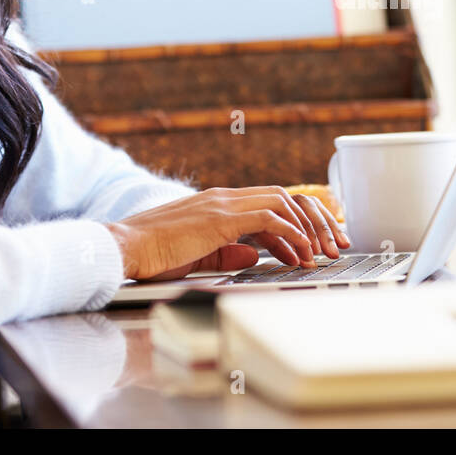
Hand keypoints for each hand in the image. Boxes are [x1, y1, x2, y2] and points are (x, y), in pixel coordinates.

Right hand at [103, 186, 350, 280]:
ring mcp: (222, 204)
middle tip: (332, 246)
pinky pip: (268, 218)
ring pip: (282, 202)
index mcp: (219, 204)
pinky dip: (291, 233)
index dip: (297, 224)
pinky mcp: (220, 217)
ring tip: (320, 253)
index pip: (270, 204)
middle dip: (314, 221)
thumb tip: (256, 256)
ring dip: (307, 227)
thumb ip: (228, 252)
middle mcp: (225, 197)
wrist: (124, 248)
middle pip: (285, 197)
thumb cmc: (153, 255)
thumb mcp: (199, 255)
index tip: (312, 248)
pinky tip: (301, 251)